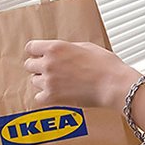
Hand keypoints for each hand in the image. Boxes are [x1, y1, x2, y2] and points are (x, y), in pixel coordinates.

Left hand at [24, 39, 140, 110]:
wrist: (114, 85)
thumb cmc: (107, 66)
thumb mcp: (88, 47)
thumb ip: (69, 48)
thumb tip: (63, 52)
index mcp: (56, 48)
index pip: (31, 47)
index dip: (37, 52)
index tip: (41, 55)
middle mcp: (48, 63)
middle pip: (29, 65)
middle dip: (40, 67)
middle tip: (53, 70)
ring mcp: (49, 81)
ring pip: (34, 81)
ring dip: (44, 81)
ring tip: (60, 82)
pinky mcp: (53, 97)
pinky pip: (39, 97)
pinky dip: (46, 96)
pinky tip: (57, 94)